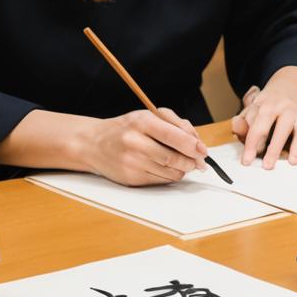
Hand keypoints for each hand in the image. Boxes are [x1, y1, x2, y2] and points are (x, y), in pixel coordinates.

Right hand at [79, 108, 206, 185]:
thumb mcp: (149, 116)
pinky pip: (161, 181)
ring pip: (170, 172)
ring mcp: (131, 162)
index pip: (174, 135)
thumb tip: (198, 144)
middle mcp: (134, 142)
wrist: (93, 143)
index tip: (203, 151)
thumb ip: (176, 124)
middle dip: (192, 161)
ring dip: (183, 169)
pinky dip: (170, 176)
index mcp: (141, 122)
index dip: (193, 145)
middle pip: (174, 158)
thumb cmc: (127, 127)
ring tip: (183, 163)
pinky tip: (167, 168)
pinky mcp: (130, 178)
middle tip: (199, 162)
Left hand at [232, 85, 296, 168]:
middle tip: (268, 165)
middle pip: (282, 127)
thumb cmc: (264, 113)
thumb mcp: (249, 114)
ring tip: (292, 162)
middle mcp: (286, 110)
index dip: (251, 143)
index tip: (246, 160)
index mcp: (268, 106)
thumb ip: (242, 123)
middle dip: (275, 148)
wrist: (282, 97)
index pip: (259, 125)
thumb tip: (238, 128)